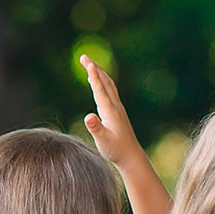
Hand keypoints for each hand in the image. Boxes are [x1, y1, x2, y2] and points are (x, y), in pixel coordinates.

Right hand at [79, 54, 144, 169]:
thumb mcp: (103, 141)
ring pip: (108, 84)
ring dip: (99, 72)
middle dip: (94, 68)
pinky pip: (109, 90)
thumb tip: (88, 117)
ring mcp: (117, 107)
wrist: (131, 156)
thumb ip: (95, 128)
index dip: (94, 77)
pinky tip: (97, 81)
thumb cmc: (116, 150)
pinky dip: (102, 81)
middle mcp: (115, 106)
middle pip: (105, 82)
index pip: (101, 90)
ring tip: (88, 63)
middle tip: (83, 56)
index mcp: (111, 111)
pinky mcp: (117, 111)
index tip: (89, 63)